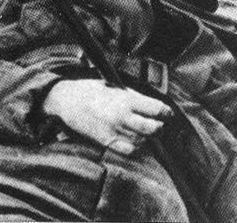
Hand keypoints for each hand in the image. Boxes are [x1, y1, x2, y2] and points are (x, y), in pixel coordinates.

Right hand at [44, 78, 172, 154]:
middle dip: (160, 127)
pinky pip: (128, 150)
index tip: (169, 113)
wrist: (67, 101)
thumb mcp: (116, 86)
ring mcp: (114, 131)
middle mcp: (122, 117)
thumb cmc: (92, 90)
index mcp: (126, 99)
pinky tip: (137, 141)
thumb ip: (134, 97)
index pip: (155, 109)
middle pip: (152, 128)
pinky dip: (136, 148)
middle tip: (161, 124)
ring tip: (149, 131)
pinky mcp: (106, 142)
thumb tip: (152, 105)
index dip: (166, 112)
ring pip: (142, 140)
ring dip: (149, 137)